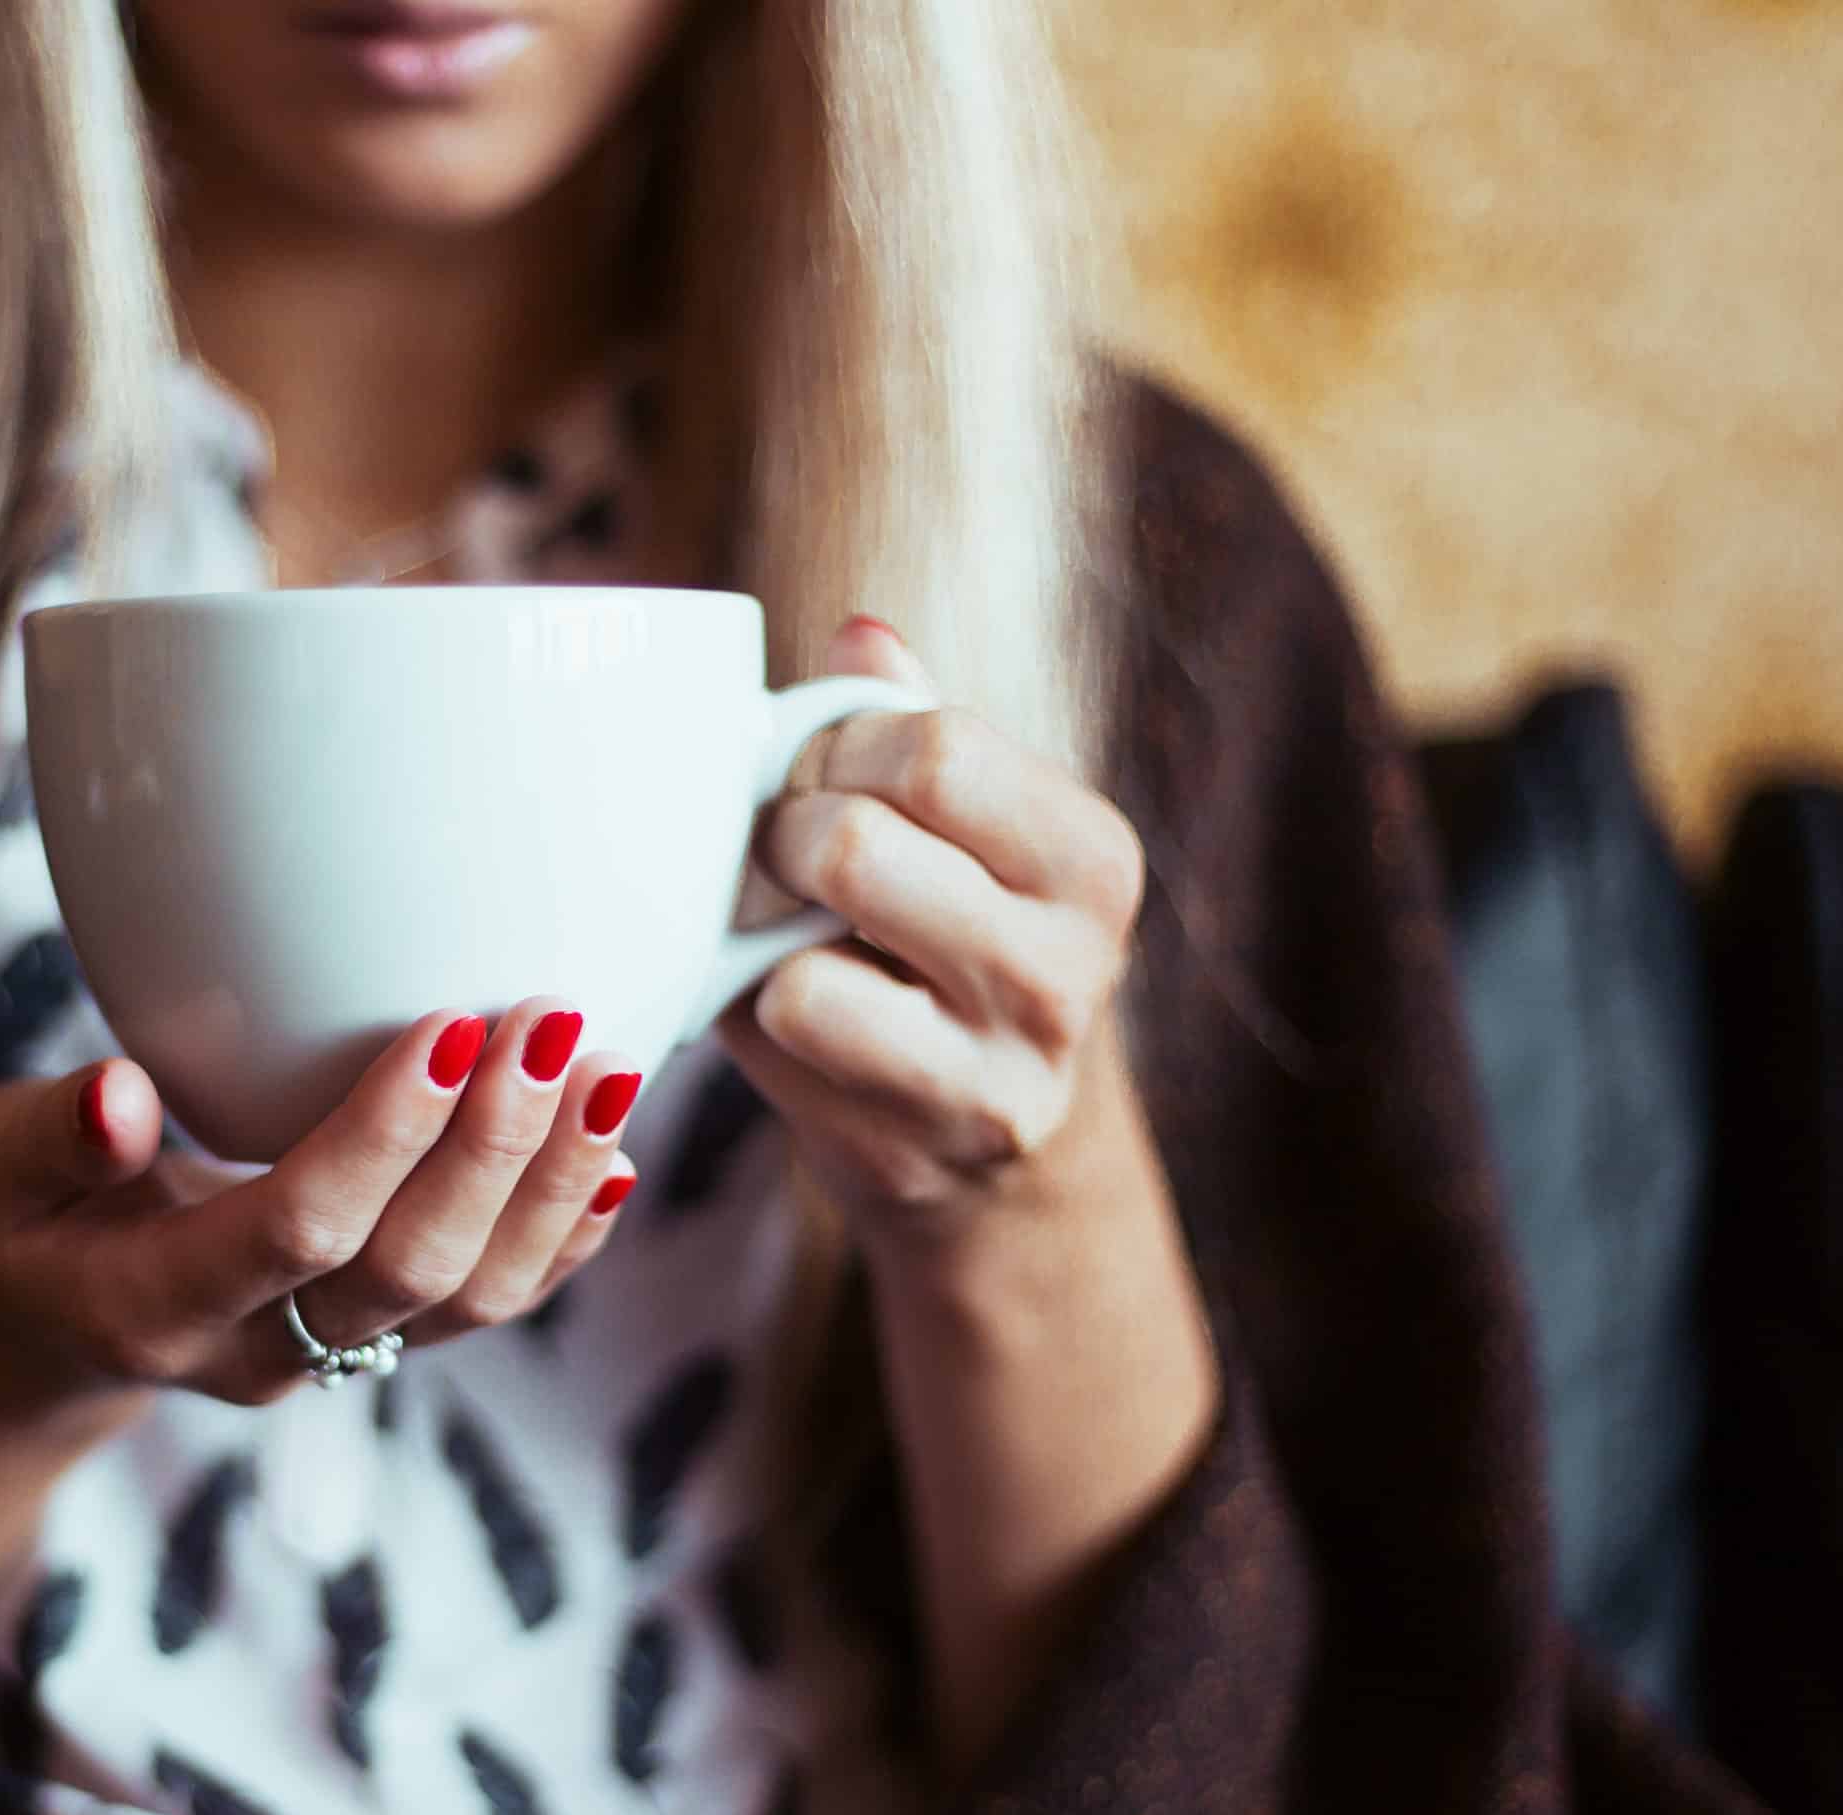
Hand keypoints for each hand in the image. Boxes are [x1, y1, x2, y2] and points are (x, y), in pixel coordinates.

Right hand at [0, 1000, 643, 1408]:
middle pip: (410, 1271)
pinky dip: (564, 1237)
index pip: (296, 1229)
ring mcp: (332, 1358)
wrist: (55, 1329)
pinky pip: (490, 1309)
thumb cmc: (24, 1216)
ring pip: (472, 1302)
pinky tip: (615, 1158)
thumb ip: (45, 1135)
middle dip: (494, 1150)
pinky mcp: (383, 1343)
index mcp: (155, 1304)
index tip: (446, 1026)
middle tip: (550, 1023)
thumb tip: (118, 1094)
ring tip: (612, 1073)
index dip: (382, 1138)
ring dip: (552, 1190)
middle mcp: (260, 1351)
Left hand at [724, 616, 1148, 1240]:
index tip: (816, 770)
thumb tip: (860, 635)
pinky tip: (784, 1012)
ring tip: (779, 929)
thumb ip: (917, 729)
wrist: (989, 1152)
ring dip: (760, 932)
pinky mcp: (905, 1148)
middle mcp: (1065, 970)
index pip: (937, 748)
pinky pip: (778, 1040)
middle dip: (783, 830)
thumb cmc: (954, 951)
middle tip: (779, 848)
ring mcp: (988, 1074)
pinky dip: (752, 1010)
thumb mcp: (971, 833)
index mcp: (1091, 860)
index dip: (837, 746)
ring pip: (805, 963)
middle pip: (856, 845)